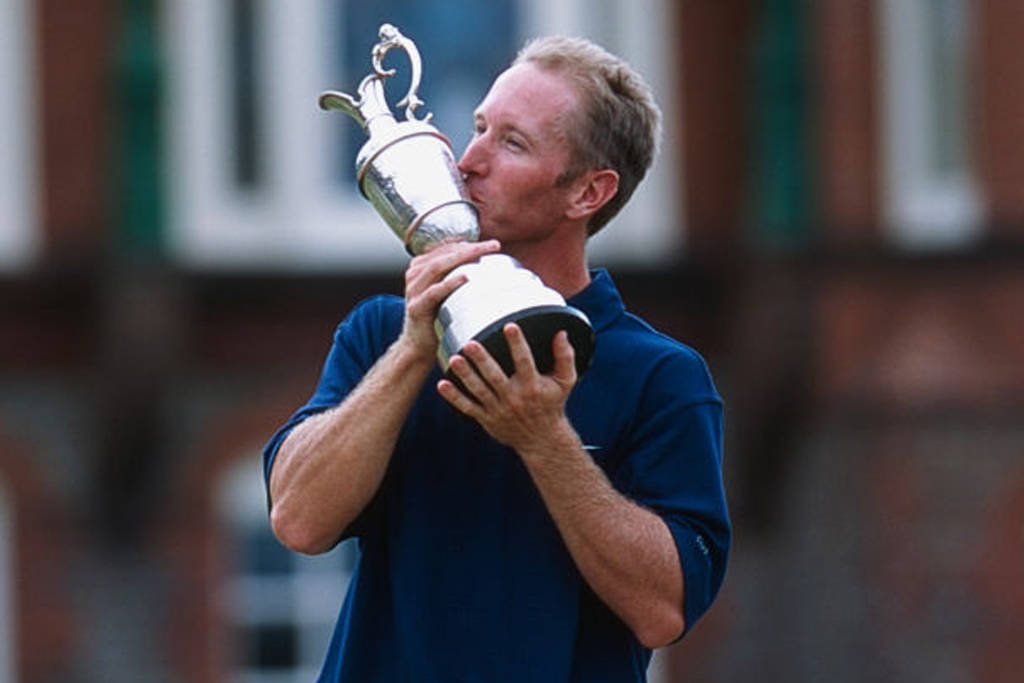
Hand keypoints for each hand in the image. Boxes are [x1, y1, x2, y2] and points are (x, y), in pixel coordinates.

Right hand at [398, 240, 500, 362]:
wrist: (419, 345)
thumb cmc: (437, 317)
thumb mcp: (447, 292)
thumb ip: (457, 275)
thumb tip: (485, 262)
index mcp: (421, 267)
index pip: (446, 249)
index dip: (468, 243)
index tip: (491, 243)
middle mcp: (414, 275)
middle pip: (444, 254)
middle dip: (470, 248)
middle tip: (494, 245)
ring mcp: (413, 291)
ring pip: (437, 267)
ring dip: (462, 258)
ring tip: (482, 254)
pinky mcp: (416, 307)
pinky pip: (434, 292)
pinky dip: (450, 283)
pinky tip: (465, 277)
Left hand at [437, 324, 577, 452]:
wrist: (542, 439)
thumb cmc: (553, 404)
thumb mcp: (565, 382)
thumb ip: (565, 357)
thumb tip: (562, 333)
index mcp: (533, 386)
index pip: (524, 361)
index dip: (517, 344)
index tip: (510, 326)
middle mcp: (514, 397)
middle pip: (495, 376)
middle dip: (482, 360)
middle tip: (470, 343)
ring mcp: (498, 409)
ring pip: (479, 390)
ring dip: (466, 375)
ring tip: (455, 359)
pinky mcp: (487, 418)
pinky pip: (468, 407)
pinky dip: (454, 397)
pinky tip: (442, 385)